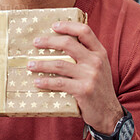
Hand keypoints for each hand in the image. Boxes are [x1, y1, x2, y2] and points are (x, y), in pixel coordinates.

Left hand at [27, 21, 123, 139]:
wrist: (109, 113)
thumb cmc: (98, 87)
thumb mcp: (98, 67)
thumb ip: (86, 55)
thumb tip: (60, 43)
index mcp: (99, 52)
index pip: (84, 31)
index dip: (68, 26)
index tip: (54, 25)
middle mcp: (96, 61)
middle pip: (68, 43)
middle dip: (49, 41)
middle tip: (36, 42)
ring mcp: (90, 75)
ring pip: (59, 64)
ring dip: (42, 63)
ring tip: (30, 65)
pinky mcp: (83, 90)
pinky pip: (59, 83)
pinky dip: (46, 81)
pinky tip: (37, 81)